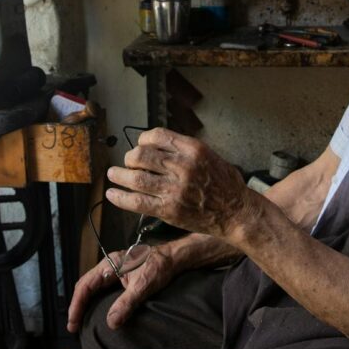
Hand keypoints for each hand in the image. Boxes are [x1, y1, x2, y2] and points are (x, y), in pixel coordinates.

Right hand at [66, 242, 177, 331]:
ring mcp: (114, 271)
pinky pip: (102, 290)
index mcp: (109, 265)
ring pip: (93, 288)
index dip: (76, 305)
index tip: (73, 322)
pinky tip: (95, 312)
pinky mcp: (121, 277)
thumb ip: (127, 303)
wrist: (174, 258)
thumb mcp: (143, 286)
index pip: (85, 286)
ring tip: (80, 322)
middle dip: (77, 306)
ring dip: (85, 304)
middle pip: (85, 287)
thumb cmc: (160, 267)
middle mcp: (108, 267)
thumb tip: (111, 322)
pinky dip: (95, 301)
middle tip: (73, 326)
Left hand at [106, 128, 256, 240]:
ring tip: (113, 174)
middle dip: (130, 158)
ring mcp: (174, 189)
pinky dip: (121, 197)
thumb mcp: (210, 155)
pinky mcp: (169, 210)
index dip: (143, 139)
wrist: (236, 212)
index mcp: (193, 149)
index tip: (140, 145)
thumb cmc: (226, 184)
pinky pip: (137, 202)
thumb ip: (184, 150)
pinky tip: (112, 193)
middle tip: (128, 162)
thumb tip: (158, 146)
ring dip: (119, 175)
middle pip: (142, 155)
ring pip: (136, 178)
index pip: (157, 135)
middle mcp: (182, 166)